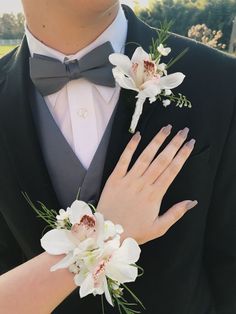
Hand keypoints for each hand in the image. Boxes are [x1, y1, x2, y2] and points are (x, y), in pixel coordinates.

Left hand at [97, 125, 197, 244]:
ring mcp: (128, 180)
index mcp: (155, 195)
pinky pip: (123, 160)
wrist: (107, 234)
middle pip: (162, 160)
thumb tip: (192, 202)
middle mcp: (143, 184)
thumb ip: (176, 214)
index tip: (190, 144)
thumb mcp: (158, 228)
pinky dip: (130, 147)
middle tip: (183, 131)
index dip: (182, 156)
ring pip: (145, 156)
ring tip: (166, 128)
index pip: (172, 170)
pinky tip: (138, 135)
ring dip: (156, 141)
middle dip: (174, 144)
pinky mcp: (115, 178)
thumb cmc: (134, 232)